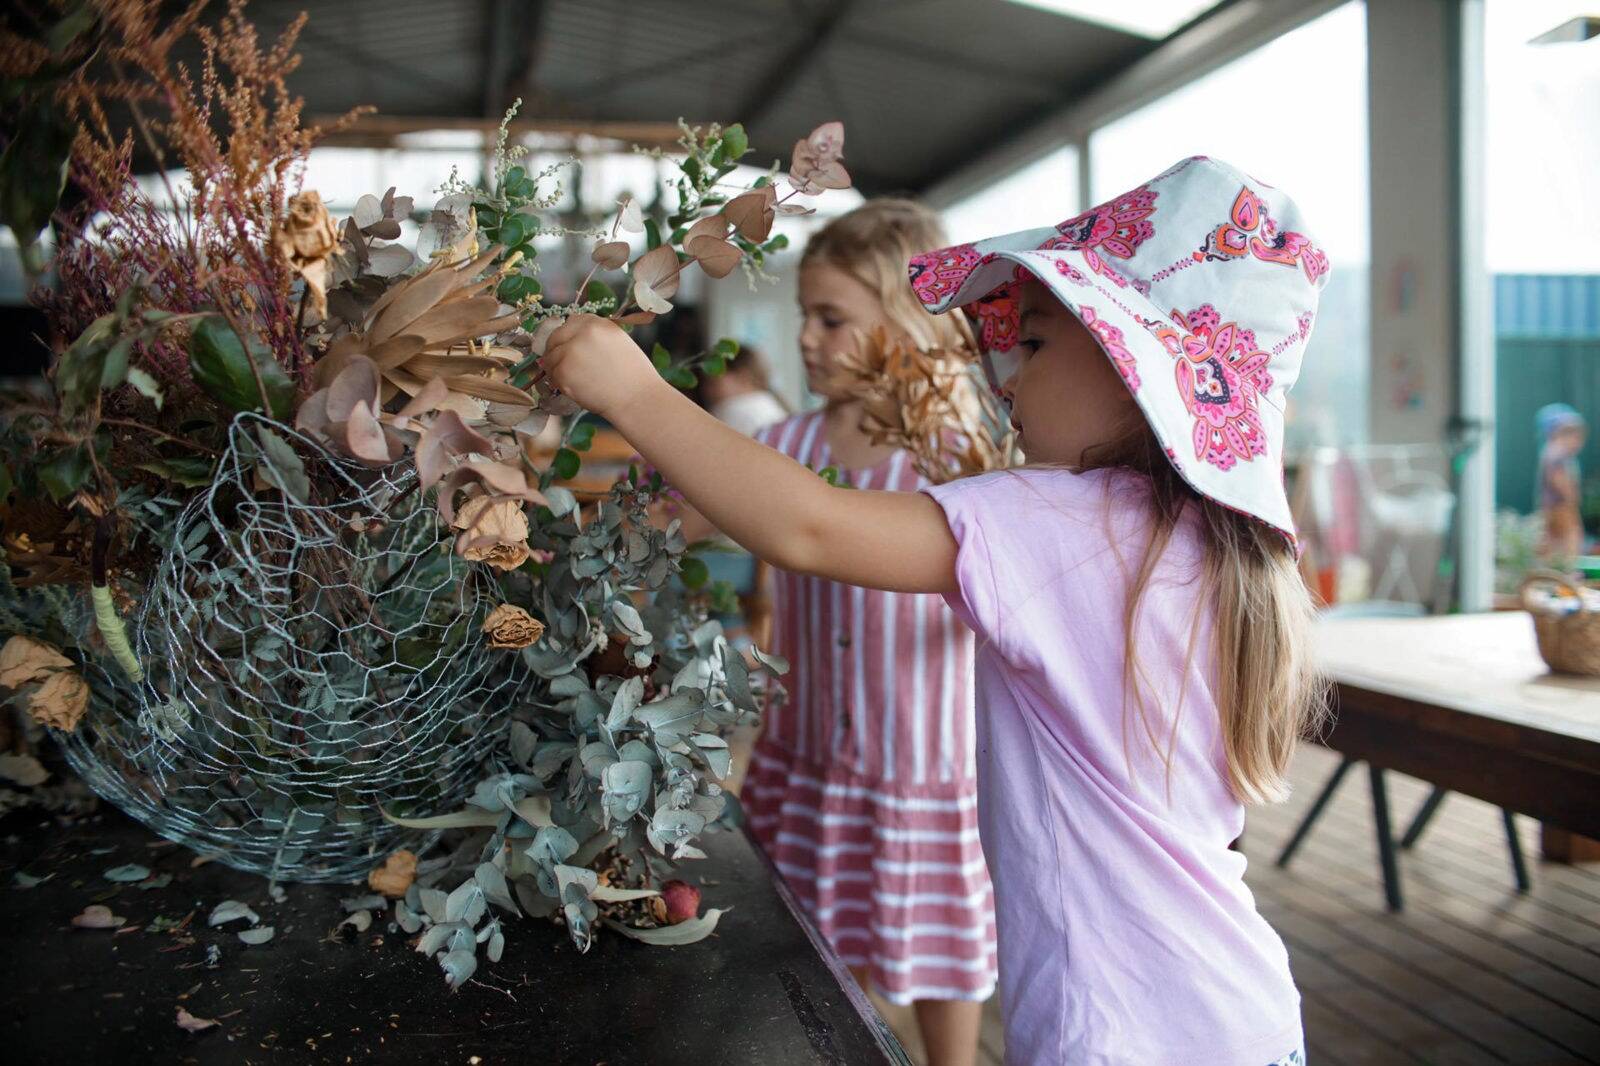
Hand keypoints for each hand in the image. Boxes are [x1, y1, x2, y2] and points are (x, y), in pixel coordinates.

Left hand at [542, 314, 662, 419]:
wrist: (637, 399)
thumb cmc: (635, 377)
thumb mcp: (619, 343)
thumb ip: (596, 338)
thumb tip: (574, 342)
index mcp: (598, 324)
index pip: (572, 322)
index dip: (568, 335)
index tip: (568, 346)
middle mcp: (582, 333)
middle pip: (556, 336)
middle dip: (557, 350)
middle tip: (563, 365)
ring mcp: (570, 351)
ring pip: (550, 357)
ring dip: (556, 368)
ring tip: (572, 380)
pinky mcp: (563, 371)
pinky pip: (552, 375)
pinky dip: (558, 383)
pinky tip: (573, 389)